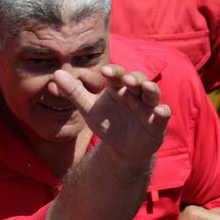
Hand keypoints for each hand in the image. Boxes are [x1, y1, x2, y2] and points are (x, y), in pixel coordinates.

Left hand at [49, 64, 170, 164]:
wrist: (122, 148)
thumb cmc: (108, 123)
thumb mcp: (89, 109)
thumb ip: (74, 92)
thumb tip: (55, 74)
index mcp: (119, 88)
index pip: (117, 75)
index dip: (113, 72)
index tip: (104, 70)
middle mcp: (135, 94)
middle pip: (137, 81)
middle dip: (134, 79)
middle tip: (126, 79)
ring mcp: (148, 107)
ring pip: (152, 94)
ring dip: (151, 89)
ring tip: (146, 88)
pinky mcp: (157, 123)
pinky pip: (163, 114)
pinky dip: (163, 112)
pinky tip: (160, 111)